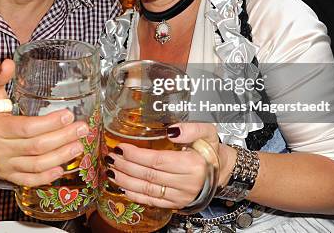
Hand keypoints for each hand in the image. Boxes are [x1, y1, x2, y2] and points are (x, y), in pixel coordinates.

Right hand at [0, 59, 88, 186]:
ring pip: (37, 165)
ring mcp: (4, 165)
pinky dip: (47, 177)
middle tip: (82, 128)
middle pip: (36, 147)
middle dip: (63, 138)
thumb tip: (8, 64)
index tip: (68, 114)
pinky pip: (29, 180)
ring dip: (61, 156)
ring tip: (79, 144)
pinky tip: (62, 168)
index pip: (27, 128)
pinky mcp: (8, 176)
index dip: (50, 123)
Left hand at [105, 122, 234, 208]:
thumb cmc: (210, 149)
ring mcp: (180, 196)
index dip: (136, 155)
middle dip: (126, 167)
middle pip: (149, 175)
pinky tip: (123, 186)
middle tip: (111, 157)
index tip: (121, 147)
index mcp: (192, 164)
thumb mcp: (207, 132)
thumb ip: (191, 128)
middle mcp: (186, 183)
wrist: (222, 171)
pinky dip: (135, 195)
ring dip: (126, 181)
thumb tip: (172, 130)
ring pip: (148, 190)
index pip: (158, 161)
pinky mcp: (176, 204)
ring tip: (111, 171)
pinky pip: (152, 201)